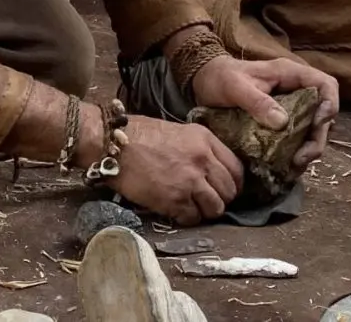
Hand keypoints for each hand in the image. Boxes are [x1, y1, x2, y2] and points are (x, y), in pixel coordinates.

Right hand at [103, 115, 244, 224]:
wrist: (114, 145)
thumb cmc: (140, 135)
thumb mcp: (179, 132)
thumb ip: (199, 148)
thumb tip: (210, 169)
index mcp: (205, 140)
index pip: (236, 169)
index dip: (234, 184)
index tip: (226, 189)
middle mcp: (202, 160)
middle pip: (229, 191)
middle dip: (221, 199)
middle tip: (208, 201)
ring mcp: (189, 181)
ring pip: (216, 208)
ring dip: (206, 211)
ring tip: (193, 207)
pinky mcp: (174, 200)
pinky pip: (193, 218)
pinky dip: (187, 218)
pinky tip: (176, 211)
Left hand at [189, 56, 339, 171]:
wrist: (205, 81)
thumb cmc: (220, 78)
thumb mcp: (235, 87)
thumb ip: (257, 102)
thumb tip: (282, 122)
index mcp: (290, 74)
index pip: (326, 85)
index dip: (330, 104)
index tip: (320, 124)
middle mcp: (296, 90)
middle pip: (324, 113)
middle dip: (318, 138)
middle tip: (302, 158)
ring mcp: (291, 107)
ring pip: (313, 129)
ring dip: (309, 148)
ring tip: (295, 166)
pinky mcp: (282, 122)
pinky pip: (298, 138)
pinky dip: (296, 152)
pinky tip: (287, 167)